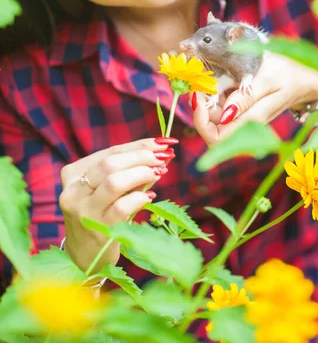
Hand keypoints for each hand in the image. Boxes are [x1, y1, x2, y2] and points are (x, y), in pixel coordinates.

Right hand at [59, 137, 176, 275]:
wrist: (85, 257)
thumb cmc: (101, 215)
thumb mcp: (107, 189)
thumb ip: (129, 169)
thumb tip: (162, 151)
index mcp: (73, 174)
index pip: (110, 152)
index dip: (139, 145)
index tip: (163, 142)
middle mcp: (73, 191)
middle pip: (110, 163)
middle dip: (141, 156)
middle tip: (163, 157)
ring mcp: (83, 211)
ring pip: (114, 182)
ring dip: (141, 173)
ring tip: (158, 173)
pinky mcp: (97, 229)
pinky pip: (122, 207)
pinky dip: (139, 198)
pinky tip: (150, 197)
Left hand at [192, 53, 317, 145]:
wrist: (309, 76)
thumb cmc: (291, 73)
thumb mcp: (268, 78)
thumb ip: (246, 97)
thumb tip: (225, 116)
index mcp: (252, 120)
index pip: (216, 138)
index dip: (201, 121)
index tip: (198, 96)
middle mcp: (245, 123)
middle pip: (211, 127)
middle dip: (202, 106)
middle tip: (202, 82)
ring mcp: (244, 116)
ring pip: (215, 114)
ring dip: (208, 96)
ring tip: (213, 74)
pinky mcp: (244, 107)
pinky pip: (223, 105)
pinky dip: (216, 91)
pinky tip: (222, 76)